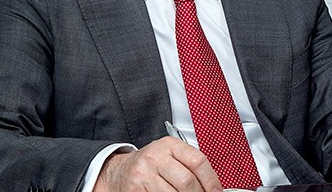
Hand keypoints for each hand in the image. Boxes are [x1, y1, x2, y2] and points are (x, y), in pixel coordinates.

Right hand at [94, 136, 222, 191]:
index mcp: (169, 145)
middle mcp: (155, 157)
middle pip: (187, 181)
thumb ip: (190, 166)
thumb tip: (212, 187)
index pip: (198, 161)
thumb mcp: (170, 157)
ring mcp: (143, 173)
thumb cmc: (151, 165)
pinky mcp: (135, 189)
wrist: (119, 171)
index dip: (211, 180)